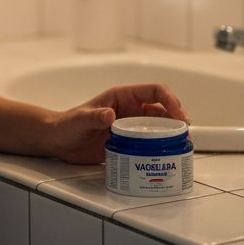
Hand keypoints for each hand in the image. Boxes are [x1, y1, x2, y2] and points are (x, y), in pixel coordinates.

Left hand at [43, 84, 189, 164]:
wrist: (58, 142)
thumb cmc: (66, 125)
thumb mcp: (79, 120)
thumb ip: (94, 117)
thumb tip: (110, 115)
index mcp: (123, 96)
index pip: (154, 90)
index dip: (170, 99)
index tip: (179, 114)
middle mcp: (130, 109)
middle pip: (162, 109)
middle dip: (177, 118)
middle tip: (186, 134)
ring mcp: (130, 125)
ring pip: (159, 125)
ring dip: (172, 133)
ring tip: (183, 145)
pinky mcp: (129, 141)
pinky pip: (150, 141)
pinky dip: (161, 146)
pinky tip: (167, 154)